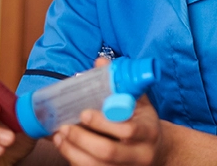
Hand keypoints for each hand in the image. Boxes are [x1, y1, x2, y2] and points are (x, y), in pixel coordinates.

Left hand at [51, 58, 167, 165]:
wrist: (157, 150)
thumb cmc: (143, 121)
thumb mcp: (138, 101)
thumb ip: (120, 84)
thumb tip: (100, 62)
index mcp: (149, 132)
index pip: (128, 131)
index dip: (103, 123)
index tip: (84, 112)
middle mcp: (141, 154)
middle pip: (109, 152)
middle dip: (82, 139)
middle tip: (65, 127)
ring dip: (73, 151)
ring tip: (59, 136)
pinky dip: (74, 160)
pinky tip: (64, 147)